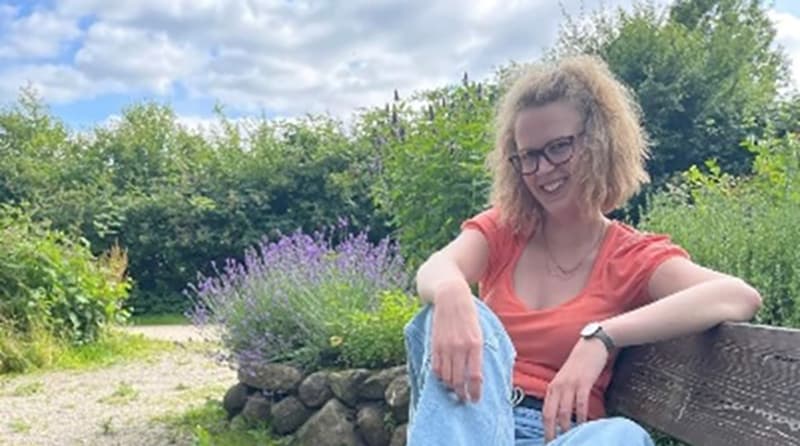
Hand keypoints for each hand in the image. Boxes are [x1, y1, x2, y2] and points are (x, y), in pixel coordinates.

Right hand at [430, 285, 482, 402]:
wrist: (451, 296)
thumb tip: (478, 374)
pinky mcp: (434, 344)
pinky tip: (444, 378)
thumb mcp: (480, 331)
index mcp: (475, 344)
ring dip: (450, 387)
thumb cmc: (469, 314)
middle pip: (458, 380)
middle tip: (464, 398)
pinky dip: (439, 377)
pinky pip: (435, 368)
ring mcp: (445, 346)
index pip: (474, 376)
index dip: (474, 391)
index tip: (475, 399)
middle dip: (461, 393)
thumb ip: (478, 351)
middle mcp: (460, 347)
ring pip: (446, 376)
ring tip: (454, 390)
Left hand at [542, 338, 608, 442]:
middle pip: (551, 415)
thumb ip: (562, 395)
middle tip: (556, 444)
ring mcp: (569, 385)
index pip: (545, 412)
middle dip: (552, 432)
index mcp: (552, 387)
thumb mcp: (565, 379)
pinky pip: (580, 404)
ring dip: (567, 428)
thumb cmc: (579, 365)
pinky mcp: (582, 382)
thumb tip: (561, 415)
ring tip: (570, 439)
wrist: (591, 346)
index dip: (545, 429)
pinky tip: (585, 426)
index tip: (548, 441)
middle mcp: (557, 387)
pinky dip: (582, 417)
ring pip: (565, 412)